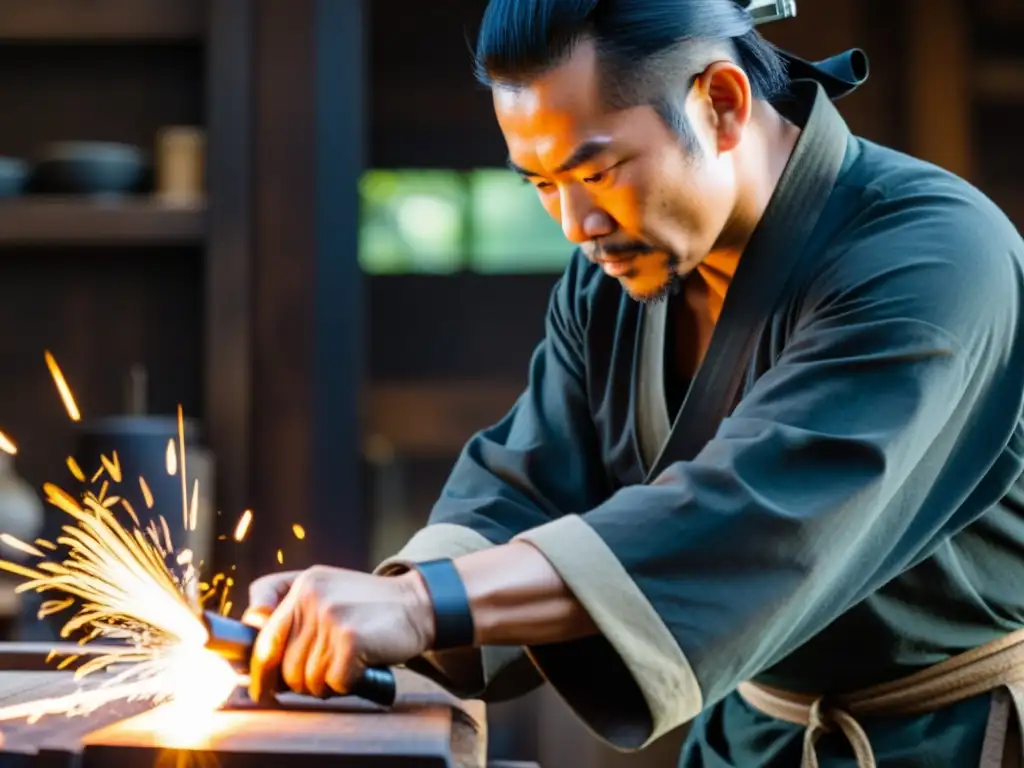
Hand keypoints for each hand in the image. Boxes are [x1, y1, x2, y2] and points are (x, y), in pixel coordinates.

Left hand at [241, 566, 434, 702]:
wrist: (418, 604)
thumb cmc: (369, 606)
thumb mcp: (327, 591)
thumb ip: (291, 609)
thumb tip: (252, 633)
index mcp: (304, 584)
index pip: (264, 635)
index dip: (260, 669)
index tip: (262, 688)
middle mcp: (312, 596)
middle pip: (286, 666)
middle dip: (305, 679)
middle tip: (329, 669)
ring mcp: (331, 616)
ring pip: (308, 679)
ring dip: (327, 683)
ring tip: (346, 663)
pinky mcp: (350, 639)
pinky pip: (333, 683)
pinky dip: (348, 683)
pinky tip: (361, 665)